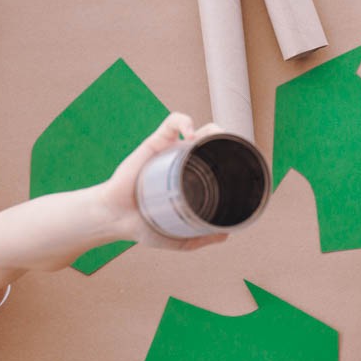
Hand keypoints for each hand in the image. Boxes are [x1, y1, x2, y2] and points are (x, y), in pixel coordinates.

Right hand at [103, 112, 229, 250]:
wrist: (116, 219)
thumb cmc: (143, 226)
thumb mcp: (178, 239)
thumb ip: (200, 237)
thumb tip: (226, 235)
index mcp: (193, 181)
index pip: (219, 163)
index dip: (233, 159)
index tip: (244, 165)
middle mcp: (185, 163)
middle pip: (214, 144)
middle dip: (229, 144)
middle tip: (234, 156)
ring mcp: (172, 151)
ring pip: (199, 129)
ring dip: (213, 130)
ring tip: (216, 143)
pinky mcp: (156, 142)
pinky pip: (173, 122)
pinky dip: (184, 122)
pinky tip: (191, 135)